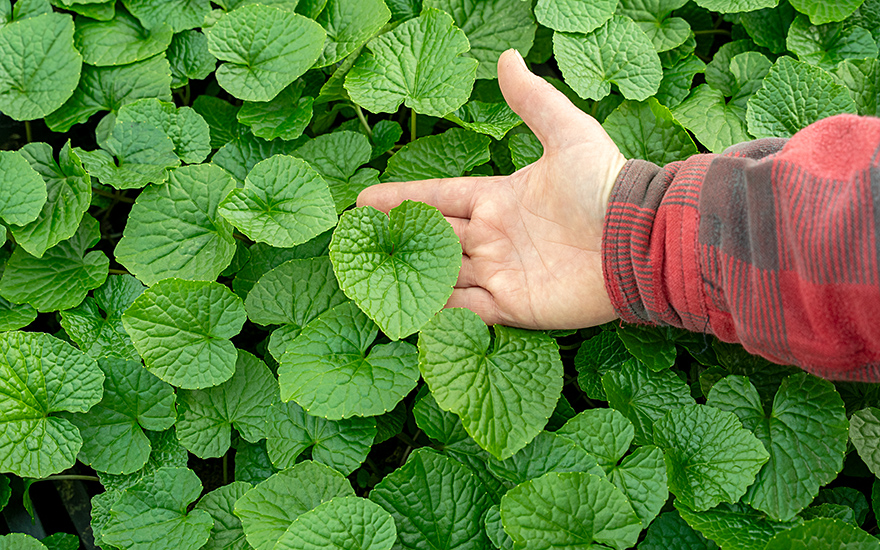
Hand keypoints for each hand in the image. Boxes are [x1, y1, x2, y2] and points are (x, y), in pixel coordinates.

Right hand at [357, 49, 627, 329]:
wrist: (636, 239)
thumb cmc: (604, 185)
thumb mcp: (567, 133)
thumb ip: (533, 101)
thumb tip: (506, 57)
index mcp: (500, 198)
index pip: (441, 197)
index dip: (404, 198)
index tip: (366, 201)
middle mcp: (495, 236)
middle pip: (436, 237)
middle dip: (400, 239)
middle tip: (359, 242)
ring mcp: (503, 273)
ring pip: (445, 275)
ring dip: (414, 276)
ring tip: (371, 280)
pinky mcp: (515, 306)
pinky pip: (468, 311)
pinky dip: (441, 312)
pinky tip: (409, 310)